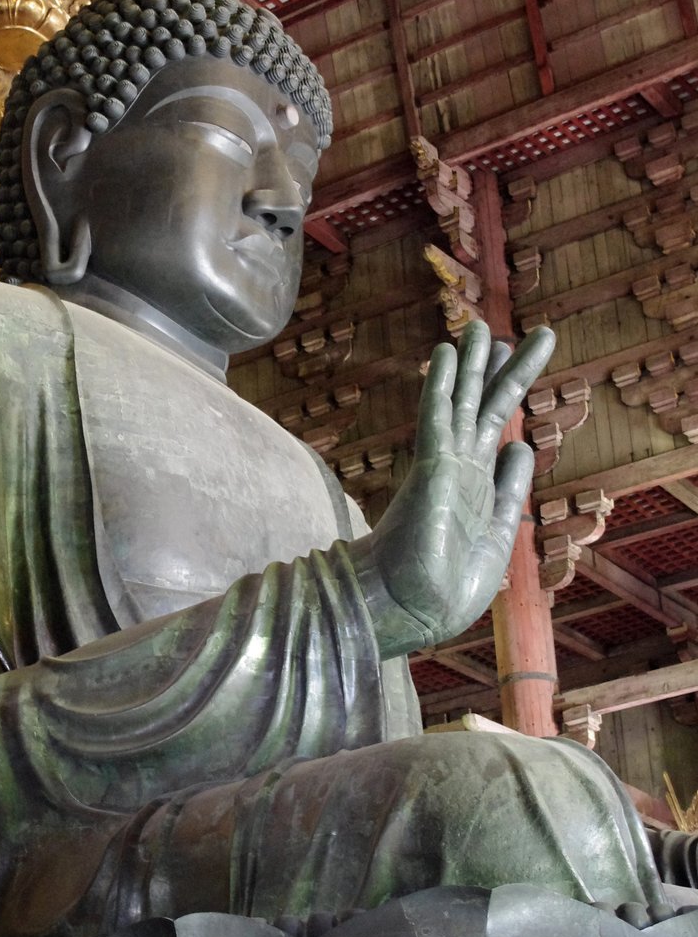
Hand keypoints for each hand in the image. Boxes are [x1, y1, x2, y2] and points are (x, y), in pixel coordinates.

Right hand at [354, 320, 554, 657]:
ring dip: (472, 365)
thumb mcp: (498, 536)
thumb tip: (523, 446)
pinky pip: (437, 417)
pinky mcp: (431, 468)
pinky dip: (442, 384)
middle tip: (501, 330)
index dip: (507, 396)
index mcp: (477, 488)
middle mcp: (460, 470)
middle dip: (496, 369)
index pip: (496, 432)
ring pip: (463, 404)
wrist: (412, 610)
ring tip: (479, 327)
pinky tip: (446, 352)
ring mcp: (444, 466)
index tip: (514, 365)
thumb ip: (510, 491)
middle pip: (483, 408)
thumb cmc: (447, 588)